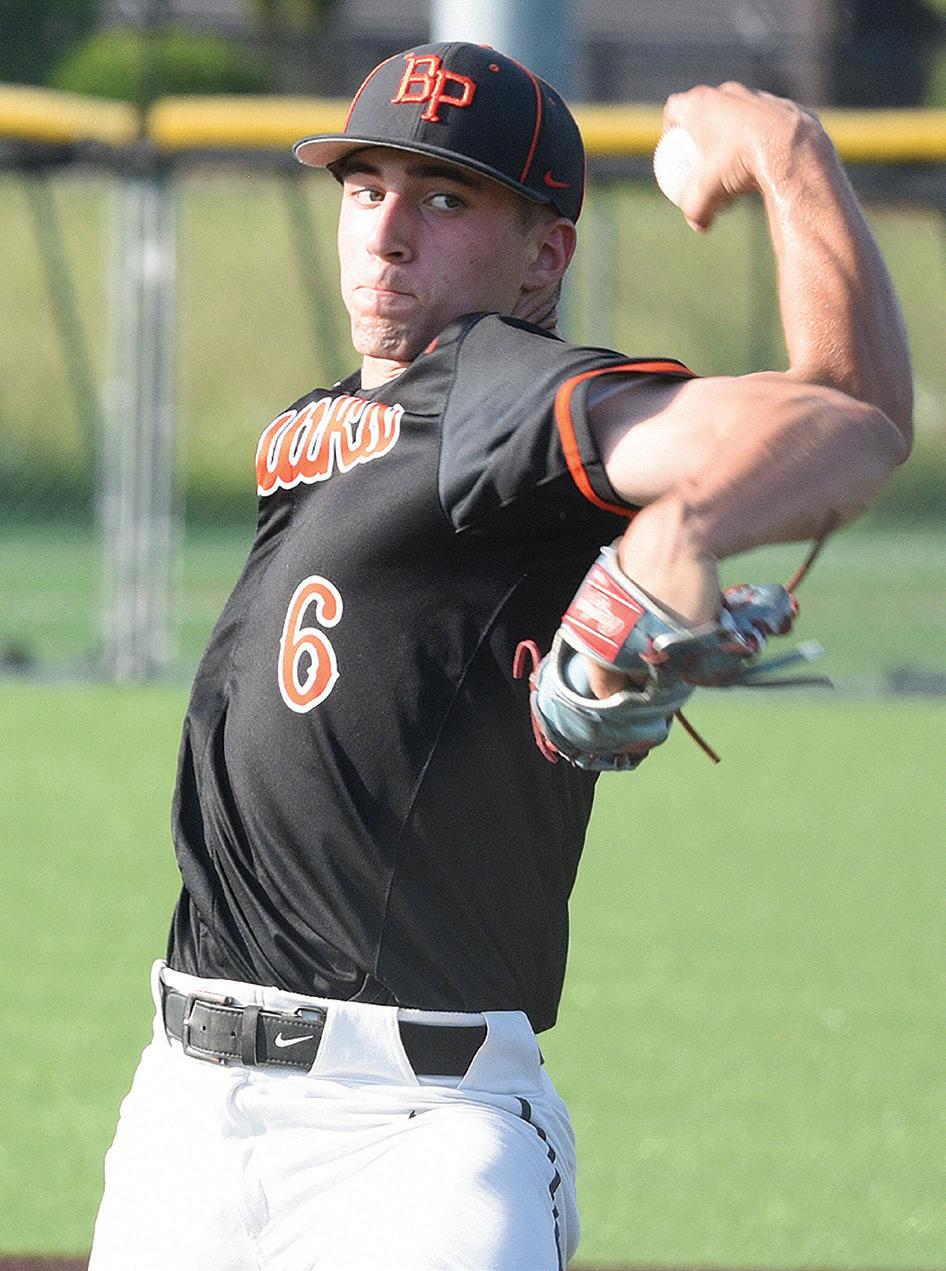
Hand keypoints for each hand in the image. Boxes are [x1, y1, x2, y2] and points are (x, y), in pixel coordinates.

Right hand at [660, 82, 827, 230]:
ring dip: (733, 138)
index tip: (675, 150)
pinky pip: (764, 123)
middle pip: (706, 111)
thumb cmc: (740, 164)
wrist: (791, 150)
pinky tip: (764, 163)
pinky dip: (760, 140)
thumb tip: (699, 226)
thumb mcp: (708, 193)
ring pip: (738, 116)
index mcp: (701, 103)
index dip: (671, 129)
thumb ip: (695, 210)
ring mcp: (757, 95)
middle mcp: (728, 92)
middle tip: (704, 162)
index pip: (674, 108)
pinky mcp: (783, 106)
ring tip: (737, 168)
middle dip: (703, 135)